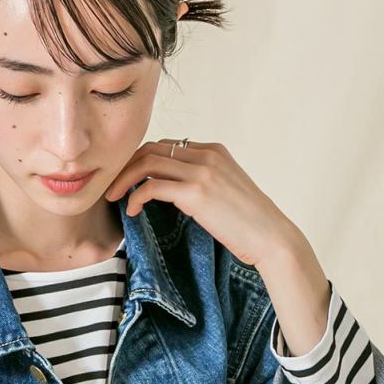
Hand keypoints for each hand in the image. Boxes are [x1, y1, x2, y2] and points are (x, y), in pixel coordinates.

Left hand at [104, 140, 300, 270]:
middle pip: (152, 147)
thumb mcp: (226, 193)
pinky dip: (136, 196)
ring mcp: (202, 171)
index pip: (167, 145)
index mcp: (214, 151)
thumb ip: (203, 183)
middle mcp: (207, 154)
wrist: (272, 238)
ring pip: (147, 162)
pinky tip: (132, 211)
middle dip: (126, 165)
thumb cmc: (251, 225)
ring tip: (113, 197)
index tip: (128, 179)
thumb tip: (177, 194)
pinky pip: (152, 186)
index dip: (141, 160)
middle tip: (112, 186)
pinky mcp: (196, 192)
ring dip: (124, 179)